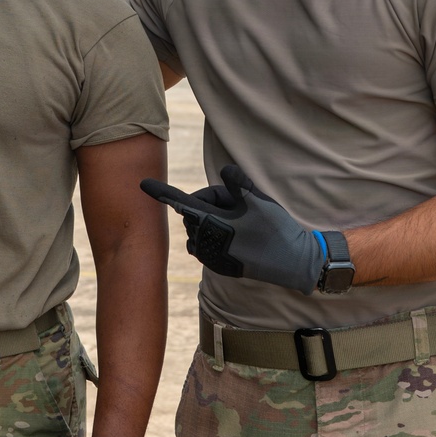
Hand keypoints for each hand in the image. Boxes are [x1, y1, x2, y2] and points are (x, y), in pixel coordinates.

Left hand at [141, 163, 324, 293]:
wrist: (294, 263)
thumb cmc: (278, 229)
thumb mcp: (259, 200)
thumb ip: (237, 184)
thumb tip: (223, 169)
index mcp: (215, 223)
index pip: (183, 202)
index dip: (162, 192)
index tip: (142, 184)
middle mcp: (208, 243)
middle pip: (196, 213)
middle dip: (212, 204)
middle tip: (240, 206)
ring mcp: (213, 258)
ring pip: (200, 229)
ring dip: (213, 222)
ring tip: (243, 224)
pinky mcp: (220, 267)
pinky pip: (206, 246)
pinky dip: (215, 237)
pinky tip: (237, 237)